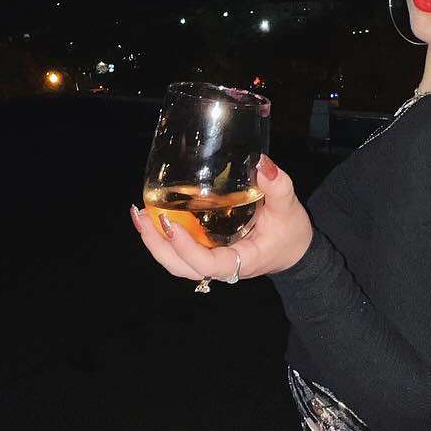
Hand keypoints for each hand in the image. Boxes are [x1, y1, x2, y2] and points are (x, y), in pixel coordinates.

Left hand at [129, 153, 313, 282]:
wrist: (293, 250)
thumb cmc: (290, 233)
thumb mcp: (289, 209)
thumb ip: (279, 186)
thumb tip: (263, 163)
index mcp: (241, 261)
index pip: (209, 265)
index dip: (186, 248)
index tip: (169, 224)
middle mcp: (221, 267)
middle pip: (181, 267)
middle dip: (157, 245)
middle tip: (141, 215)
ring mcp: (210, 262)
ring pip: (175, 262)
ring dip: (154, 242)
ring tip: (138, 214)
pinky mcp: (205, 252)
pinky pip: (178, 252)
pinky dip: (161, 237)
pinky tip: (149, 216)